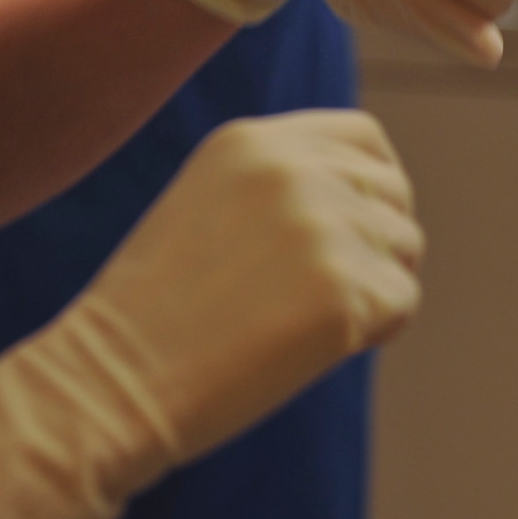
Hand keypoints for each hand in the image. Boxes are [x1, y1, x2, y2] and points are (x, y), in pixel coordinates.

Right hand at [83, 109, 421, 459]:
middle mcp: (292, 170)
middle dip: (380, 243)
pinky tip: (317, 346)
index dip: (376, 188)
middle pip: (395, 195)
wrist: (113, 379)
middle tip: (326, 292)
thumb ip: (285, 186)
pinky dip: (376, 331)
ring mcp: (321, 227)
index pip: (365, 139)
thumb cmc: (162, 310)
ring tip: (306, 319)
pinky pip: (402, 302)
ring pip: (404, 248)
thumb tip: (382, 196)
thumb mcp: (212, 206)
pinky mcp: (343, 290)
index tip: (353, 231)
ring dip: (377, 288)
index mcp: (252, 141)